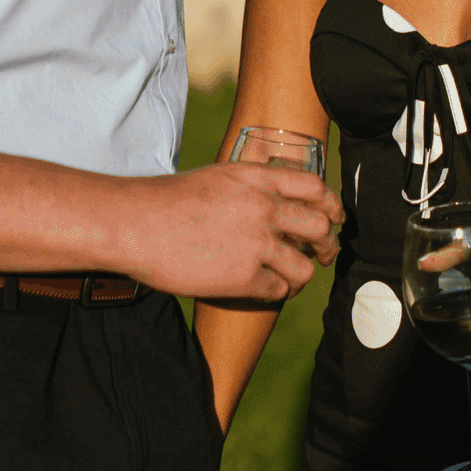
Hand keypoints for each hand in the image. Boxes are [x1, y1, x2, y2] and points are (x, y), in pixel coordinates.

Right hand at [129, 163, 341, 302]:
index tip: (333, 220)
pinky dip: (276, 293)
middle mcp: (264, 208)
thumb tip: (272, 204)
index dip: (332, 206)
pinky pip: (278, 291)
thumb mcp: (217, 177)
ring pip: (304, 268)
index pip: (316, 189)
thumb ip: (250, 188)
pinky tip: (265, 291)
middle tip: (321, 255)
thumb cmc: (167, 201)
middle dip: (326, 246)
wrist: (136, 223)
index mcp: (258, 178)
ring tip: (290, 280)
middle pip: (320, 229)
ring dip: (301, 277)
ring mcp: (256, 244)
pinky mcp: (243, 277)